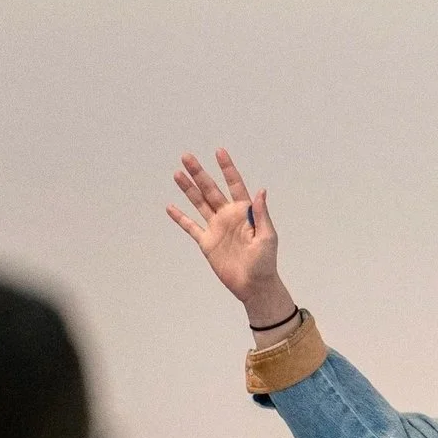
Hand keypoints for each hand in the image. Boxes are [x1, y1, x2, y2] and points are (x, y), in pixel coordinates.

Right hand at [167, 149, 296, 324]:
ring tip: (177, 173)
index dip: (227, 169)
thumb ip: (262, 214)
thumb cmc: (265, 262)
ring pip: (199, 203)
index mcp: (245, 212)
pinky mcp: (207, 242)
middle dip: (199, 173)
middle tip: (187, 157)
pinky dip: (180, 218)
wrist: (254, 285)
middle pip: (211, 190)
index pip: (235, 185)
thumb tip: (261, 191)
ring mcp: (216, 228)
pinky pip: (191, 227)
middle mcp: (228, 216)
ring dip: (188, 189)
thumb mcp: (267, 236)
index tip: (219, 152)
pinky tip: (170, 207)